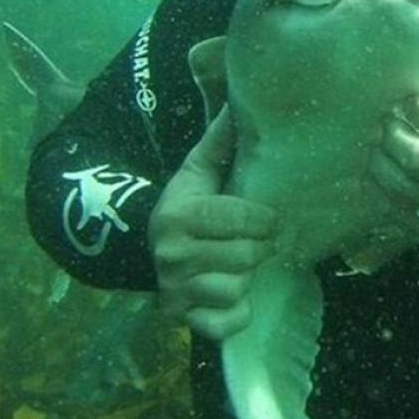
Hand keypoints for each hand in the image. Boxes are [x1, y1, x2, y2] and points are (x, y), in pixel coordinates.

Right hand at [149, 106, 277, 340]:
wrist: (148, 248)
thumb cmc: (188, 204)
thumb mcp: (199, 169)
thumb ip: (222, 139)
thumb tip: (242, 95)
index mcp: (178, 215)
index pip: (240, 219)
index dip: (264, 218)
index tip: (270, 217)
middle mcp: (171, 255)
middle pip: (246, 256)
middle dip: (259, 247)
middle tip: (258, 241)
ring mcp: (174, 291)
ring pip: (237, 289)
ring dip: (246, 278)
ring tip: (241, 264)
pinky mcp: (181, 319)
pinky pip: (227, 323)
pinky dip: (237, 312)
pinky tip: (233, 295)